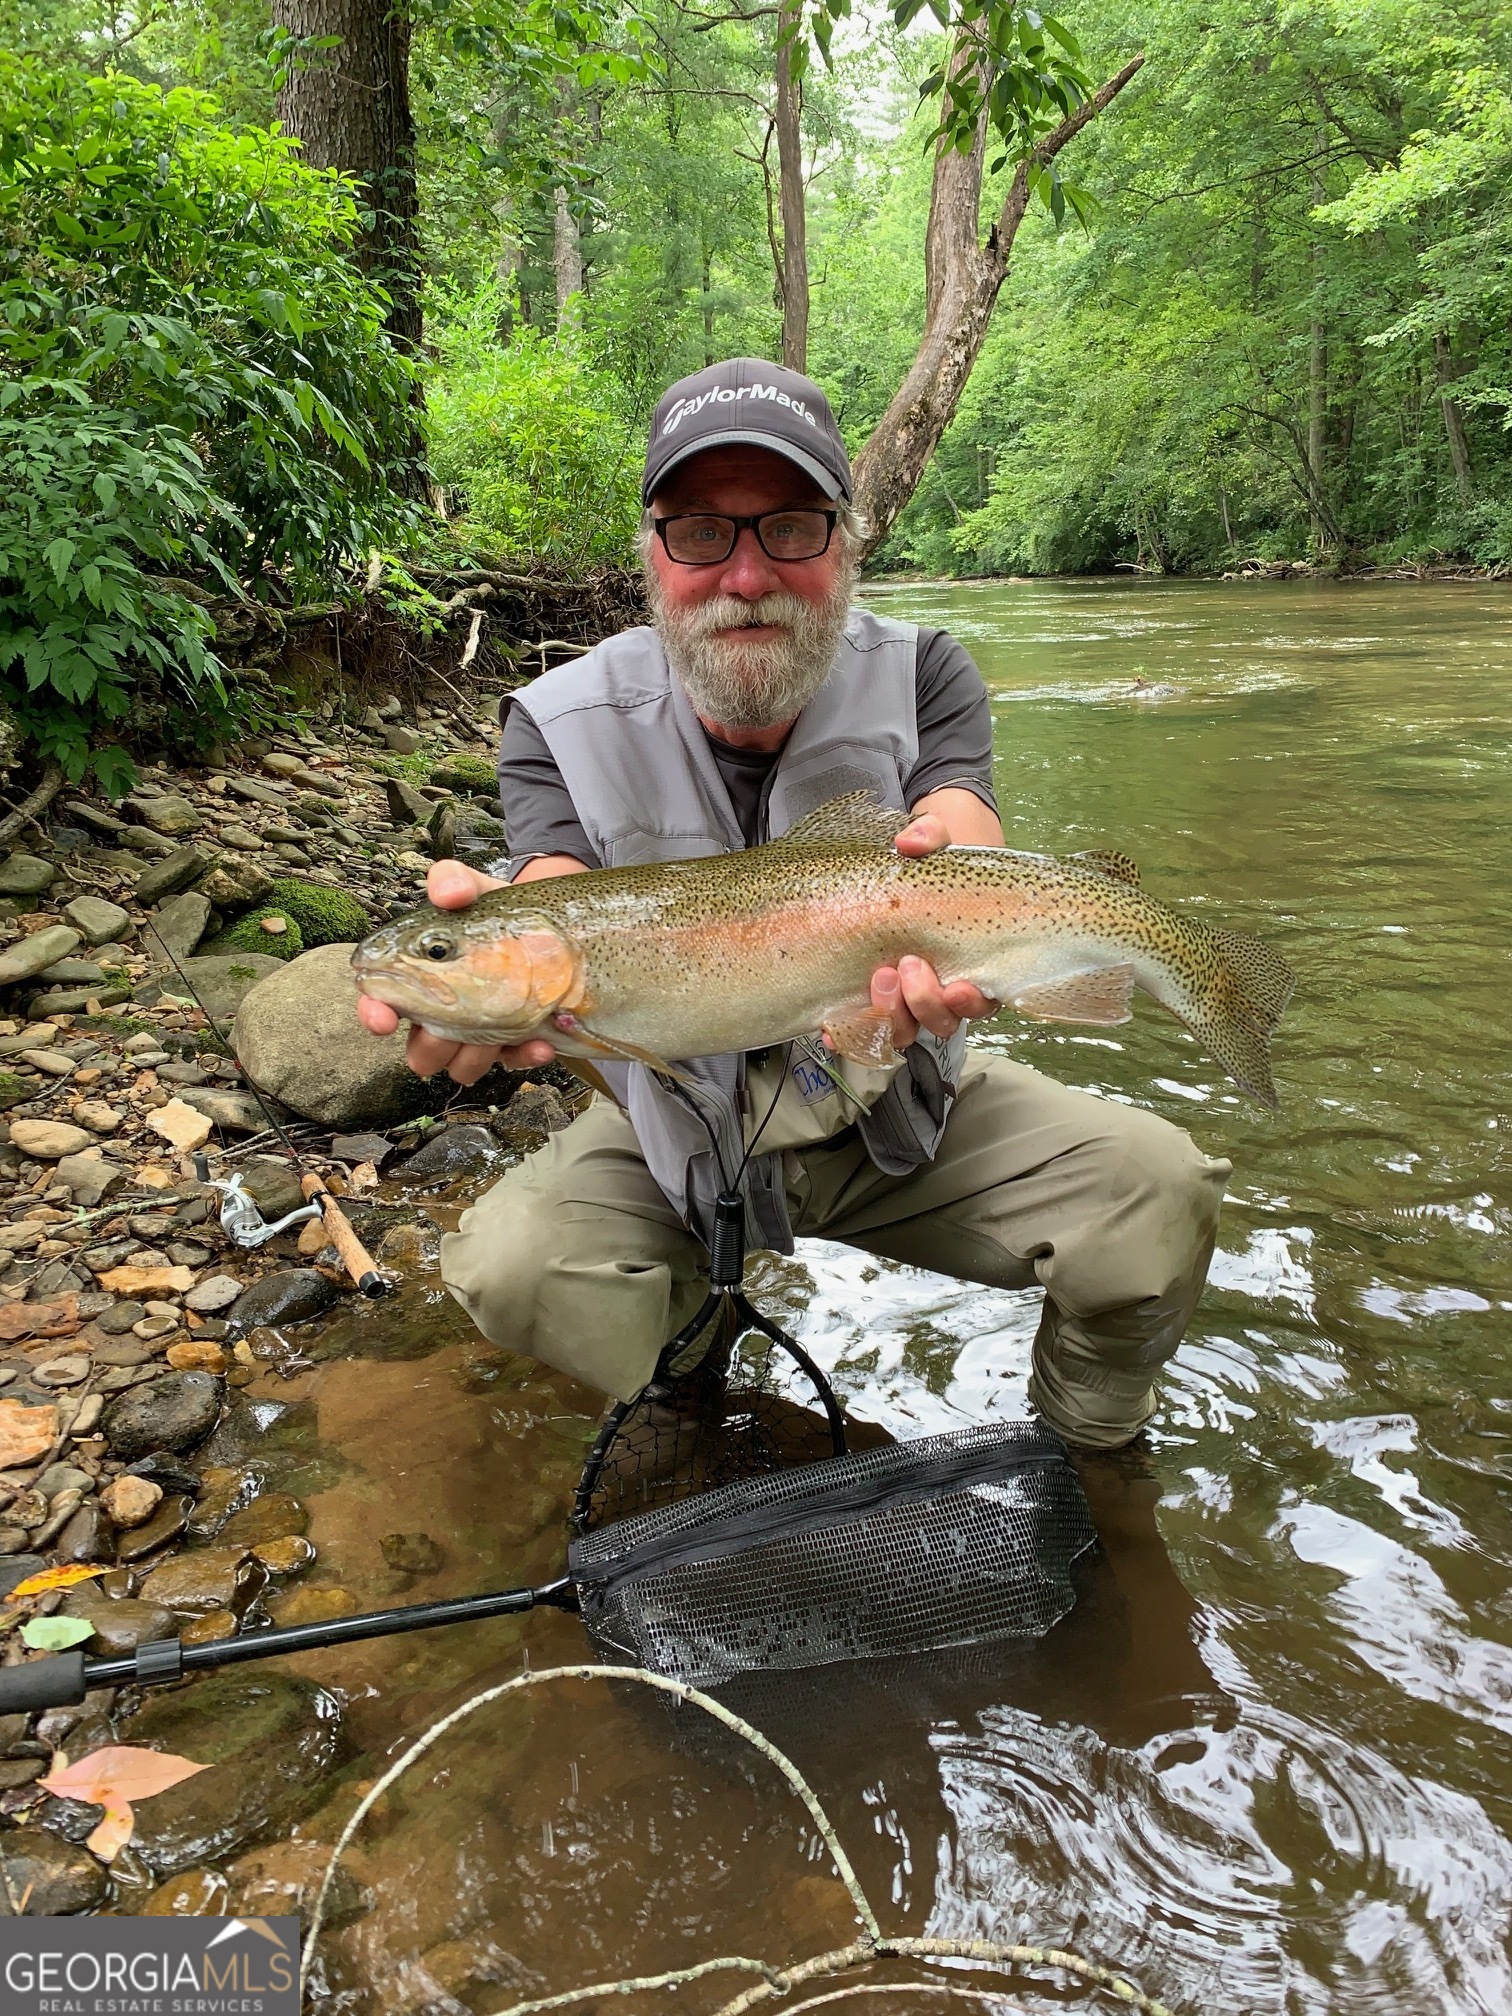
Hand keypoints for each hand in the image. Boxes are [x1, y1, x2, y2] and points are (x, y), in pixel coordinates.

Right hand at [355, 858, 558, 1084]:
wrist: (551, 924)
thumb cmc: (496, 910)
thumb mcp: (475, 888)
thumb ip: (453, 881)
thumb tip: (447, 891)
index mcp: (419, 977)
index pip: (381, 1004)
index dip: (375, 1014)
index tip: (382, 1018)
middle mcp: (443, 1012)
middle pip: (420, 1051)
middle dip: (432, 1045)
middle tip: (452, 1024)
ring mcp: (478, 1032)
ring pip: (461, 1066)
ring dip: (478, 1054)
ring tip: (503, 1027)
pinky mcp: (515, 1041)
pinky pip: (514, 1062)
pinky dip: (526, 1055)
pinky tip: (540, 1040)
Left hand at [871, 813, 997, 1046]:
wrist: (896, 875)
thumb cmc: (927, 868)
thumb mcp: (934, 844)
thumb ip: (929, 836)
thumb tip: (910, 841)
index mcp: (969, 964)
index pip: (980, 1001)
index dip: (970, 1002)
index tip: (957, 986)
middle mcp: (939, 991)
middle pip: (941, 1021)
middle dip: (925, 1003)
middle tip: (907, 966)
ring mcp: (903, 1001)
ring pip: (904, 1031)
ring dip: (892, 1015)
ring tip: (877, 978)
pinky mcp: (869, 1003)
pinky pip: (862, 1031)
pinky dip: (849, 1033)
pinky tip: (832, 1026)